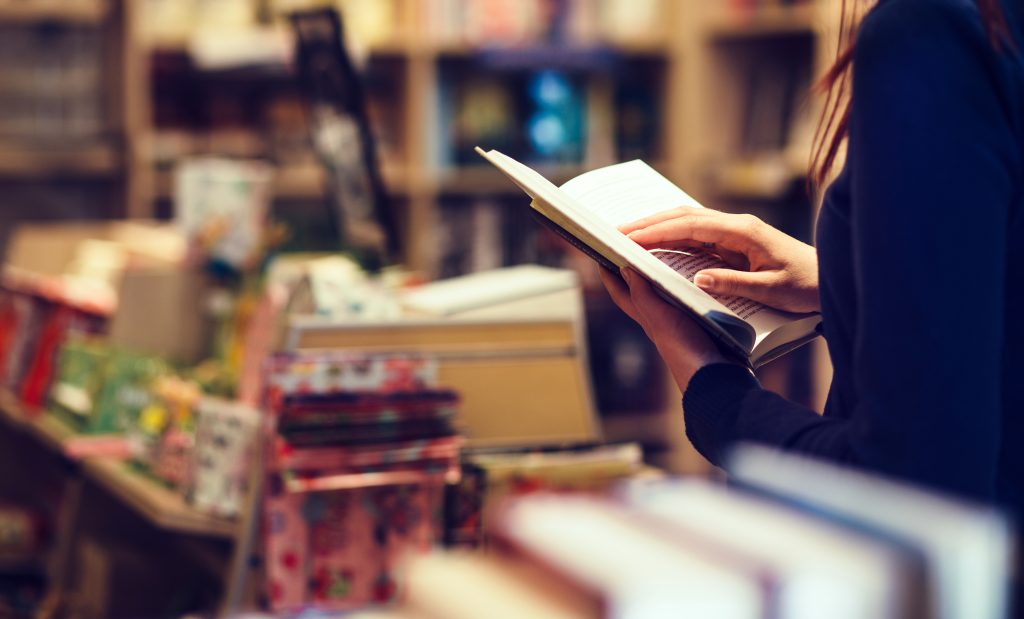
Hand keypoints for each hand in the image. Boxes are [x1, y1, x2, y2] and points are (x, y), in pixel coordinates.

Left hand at [599, 267, 732, 391]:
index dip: (609, 276)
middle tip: (634, 249)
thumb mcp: (660, 319)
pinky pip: (691, 301)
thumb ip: (643, 295)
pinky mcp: (701, 325)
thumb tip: (625, 270)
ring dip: (665, 277)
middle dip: (636, 271)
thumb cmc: (686, 351)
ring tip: (668, 255)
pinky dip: (691, 287)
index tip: (602, 255)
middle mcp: (661, 321)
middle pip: (642, 292)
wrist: (717, 378)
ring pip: (668, 295)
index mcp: (647, 319)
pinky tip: (700, 279)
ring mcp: (681, 324)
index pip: (621, 294)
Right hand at [621, 206, 820, 312]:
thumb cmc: (806, 286)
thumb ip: (734, 283)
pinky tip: (656, 243)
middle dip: (649, 223)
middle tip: (616, 232)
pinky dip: (672, 236)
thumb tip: (697, 277)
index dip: (658, 232)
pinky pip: (697, 234)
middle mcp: (736, 225)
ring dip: (658, 227)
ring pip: (688, 222)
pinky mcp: (734, 242)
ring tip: (628, 235)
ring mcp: (734, 232)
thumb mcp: (772, 290)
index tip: (630, 238)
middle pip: (684, 216)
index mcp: (743, 232)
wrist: (830, 280)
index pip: (691, 226)